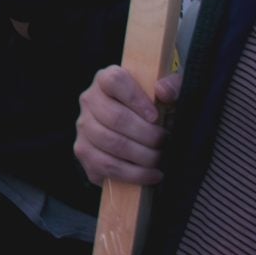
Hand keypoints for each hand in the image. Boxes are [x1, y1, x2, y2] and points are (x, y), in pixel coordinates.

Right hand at [75, 66, 180, 186]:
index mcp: (106, 79)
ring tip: (159, 159)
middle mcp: (89, 100)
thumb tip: (163, 91)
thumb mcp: (164, 94)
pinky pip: (107, 166)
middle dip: (147, 135)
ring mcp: (83, 127)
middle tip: (164, 143)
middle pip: (115, 117)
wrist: (133, 135)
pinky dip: (133, 174)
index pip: (114, 81)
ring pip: (112, 143)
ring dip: (142, 156)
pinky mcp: (83, 152)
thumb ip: (172, 86)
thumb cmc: (151, 110)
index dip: (136, 99)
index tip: (155, 116)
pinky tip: (151, 174)